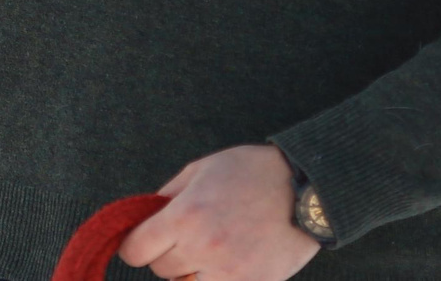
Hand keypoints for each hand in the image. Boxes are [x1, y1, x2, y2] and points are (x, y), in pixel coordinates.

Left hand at [116, 144, 318, 280]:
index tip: (143, 242)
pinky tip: (227, 264)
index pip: (136, 251)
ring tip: (209, 251)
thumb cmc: (250, 173)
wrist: (304, 191)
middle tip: (186, 238)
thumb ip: (167, 196)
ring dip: (190, 273)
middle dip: (167, 254)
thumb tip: (143, 219)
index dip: (136, 245)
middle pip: (161, 271)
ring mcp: (228, 273)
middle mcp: (203, 247)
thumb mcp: (200, 170)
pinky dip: (214, 280)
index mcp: (185, 215)